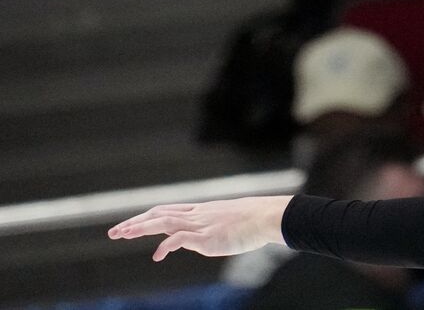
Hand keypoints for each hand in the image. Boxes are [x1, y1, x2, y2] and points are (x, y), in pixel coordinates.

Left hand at [108, 196, 292, 261]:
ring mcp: (200, 225)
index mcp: (199, 211)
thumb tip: (196, 239)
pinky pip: (180, 239)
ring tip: (122, 234)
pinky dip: (165, 245)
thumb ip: (207, 229)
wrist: (265, 217)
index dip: (145, 217)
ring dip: (140, 228)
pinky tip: (157, 255)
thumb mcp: (225, 222)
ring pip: (163, 222)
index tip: (128, 225)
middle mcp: (195, 216)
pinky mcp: (206, 237)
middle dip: (134, 223)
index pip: (165, 211)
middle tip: (114, 232)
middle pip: (158, 215)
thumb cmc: (251, 220)